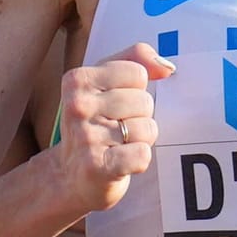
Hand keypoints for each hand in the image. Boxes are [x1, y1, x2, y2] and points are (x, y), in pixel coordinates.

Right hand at [53, 43, 173, 212]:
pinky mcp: (97, 166)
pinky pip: (143, 155)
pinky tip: (119, 162)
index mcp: (77, 79)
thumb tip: (167, 67)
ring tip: (117, 145)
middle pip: (145, 101)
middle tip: (115, 129)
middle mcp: (77, 106)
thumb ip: (135, 61)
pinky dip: (138, 161)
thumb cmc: (94, 124)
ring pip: (147, 128)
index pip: (138, 73)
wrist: (69, 176)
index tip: (114, 105)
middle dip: (139, 117)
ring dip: (140, 140)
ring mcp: (85, 136)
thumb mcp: (105, 83)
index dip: (134, 90)